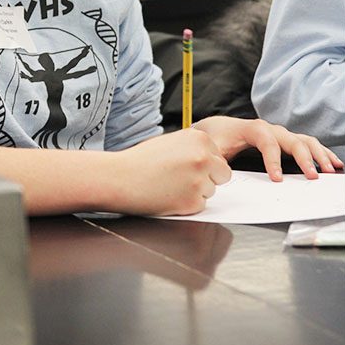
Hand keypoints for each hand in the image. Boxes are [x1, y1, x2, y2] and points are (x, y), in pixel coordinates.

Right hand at [114, 128, 230, 215]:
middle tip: (182, 178)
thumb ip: (194, 148)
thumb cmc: (142, 160)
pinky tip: (169, 195)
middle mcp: (203, 157)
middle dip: (207, 178)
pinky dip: (187, 204)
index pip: (219, 157)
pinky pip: (200, 205)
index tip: (185, 165)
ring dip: (195, 191)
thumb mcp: (171, 142)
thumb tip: (212, 160)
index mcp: (200, 138)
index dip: (204, 164)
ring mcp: (200, 179)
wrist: (121, 177)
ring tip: (171, 185)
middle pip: (222, 174)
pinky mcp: (193, 201)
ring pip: (211, 190)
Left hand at [194, 116, 343, 180]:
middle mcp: (269, 129)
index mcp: (252, 129)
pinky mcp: (284, 141)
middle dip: (303, 158)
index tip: (277, 179)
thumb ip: (218, 159)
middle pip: (291, 140)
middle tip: (312, 177)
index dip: (273, 160)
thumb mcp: (213, 148)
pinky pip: (305, 144)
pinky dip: (319, 153)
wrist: (218, 127)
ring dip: (318, 155)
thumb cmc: (217, 137)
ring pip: (303, 140)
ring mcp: (279, 134)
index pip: (267, 142)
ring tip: (329, 170)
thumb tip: (222, 173)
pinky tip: (331, 163)